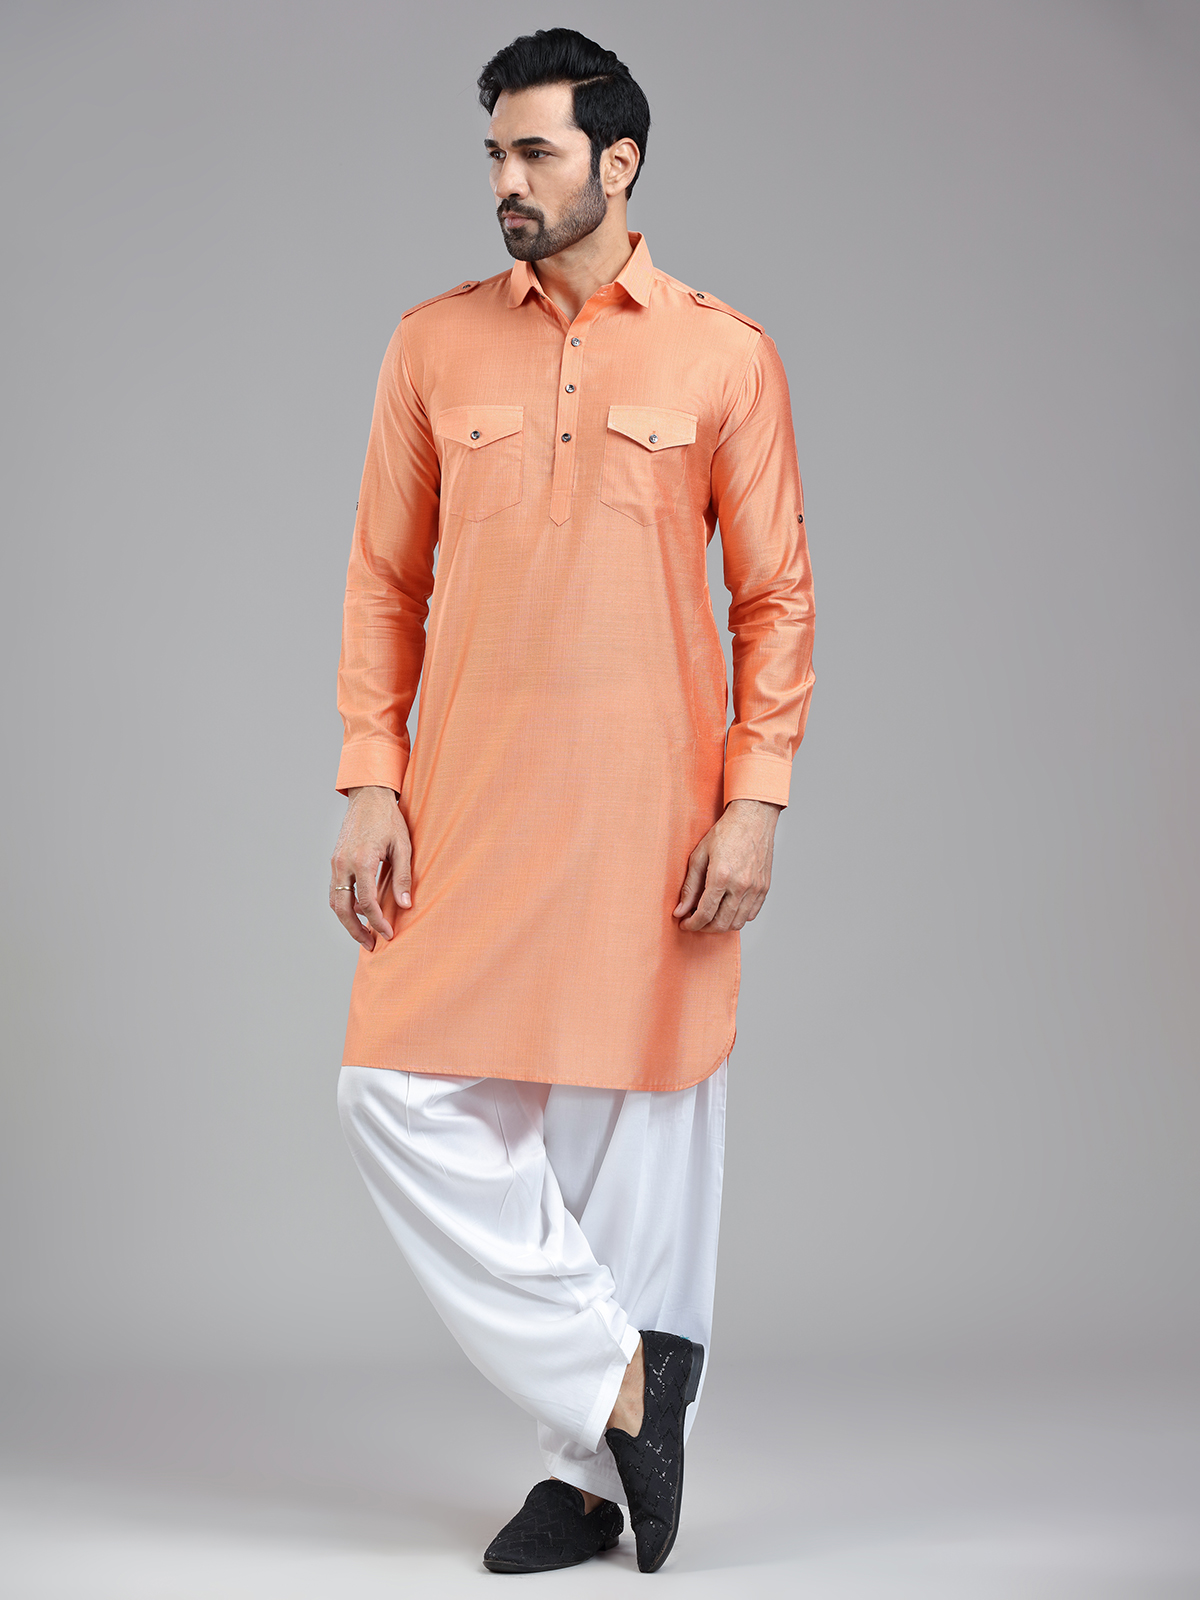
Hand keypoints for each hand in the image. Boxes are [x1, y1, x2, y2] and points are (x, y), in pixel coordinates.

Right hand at [330, 786, 412, 950]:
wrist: (368, 797)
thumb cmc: (388, 819)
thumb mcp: (403, 846)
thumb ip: (404, 877)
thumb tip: (405, 905)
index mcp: (361, 860)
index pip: (366, 903)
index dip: (377, 922)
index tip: (388, 934)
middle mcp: (343, 864)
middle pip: (343, 909)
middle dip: (356, 931)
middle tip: (372, 945)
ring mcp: (335, 863)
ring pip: (334, 902)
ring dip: (347, 922)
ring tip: (364, 935)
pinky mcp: (334, 861)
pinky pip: (335, 890)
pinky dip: (343, 906)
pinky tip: (358, 914)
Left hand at [673, 798, 781, 931]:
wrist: (753, 818)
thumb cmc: (725, 833)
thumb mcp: (699, 856)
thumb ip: (689, 886)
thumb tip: (680, 911)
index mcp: (721, 876)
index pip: (704, 913)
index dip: (692, 924)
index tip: (684, 924)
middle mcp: (741, 885)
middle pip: (721, 924)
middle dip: (705, 928)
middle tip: (695, 922)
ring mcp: (755, 888)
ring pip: (737, 923)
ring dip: (721, 926)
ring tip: (710, 916)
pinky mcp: (764, 888)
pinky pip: (751, 914)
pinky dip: (737, 918)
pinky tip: (727, 909)